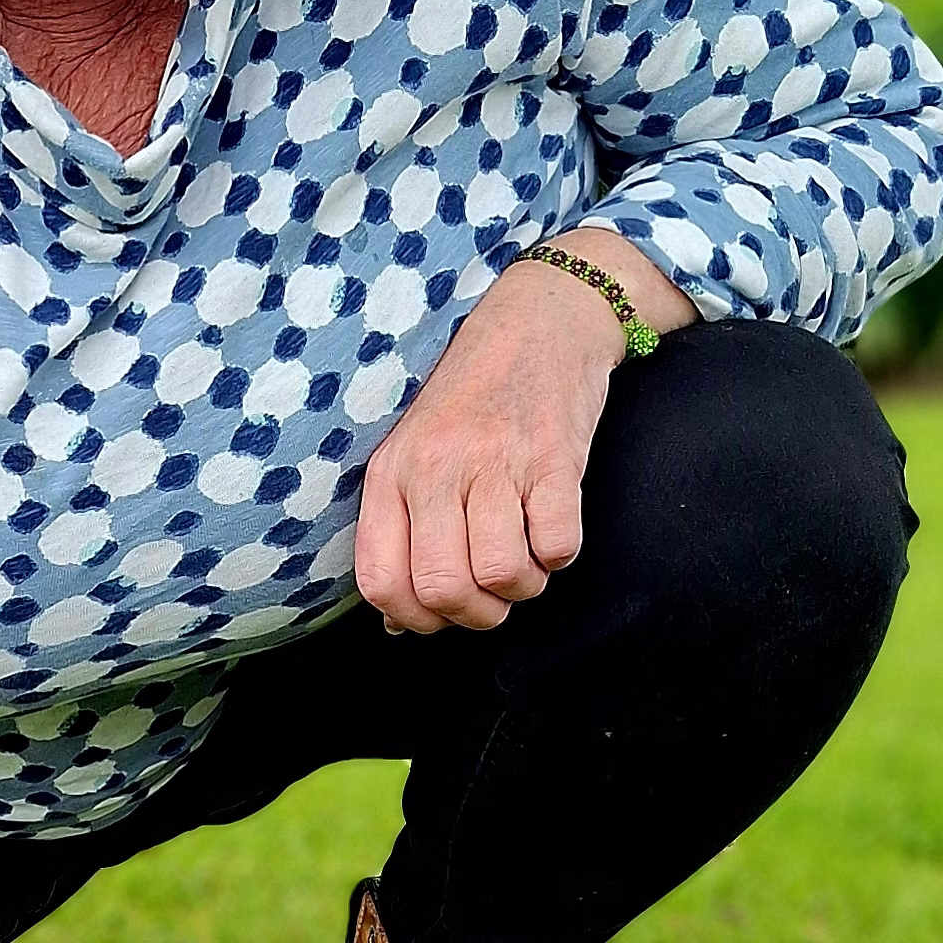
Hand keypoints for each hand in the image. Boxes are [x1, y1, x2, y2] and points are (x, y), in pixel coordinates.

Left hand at [355, 235, 686, 635]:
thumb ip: (400, 532)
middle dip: (478, 613)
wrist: (539, 321)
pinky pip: (557, 544)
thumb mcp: (414, 456)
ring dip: (524, 586)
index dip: (416, 619)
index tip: (444, 610)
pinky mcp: (553, 456)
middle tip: (495, 592)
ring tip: (527, 558)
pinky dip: (561, 553)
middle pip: (443, 589)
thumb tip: (397, 621)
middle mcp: (435, 469)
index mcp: (391, 475)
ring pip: (500, 574)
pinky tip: (553, 528)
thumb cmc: (473, 401)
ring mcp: (494, 461)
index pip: (381, 582)